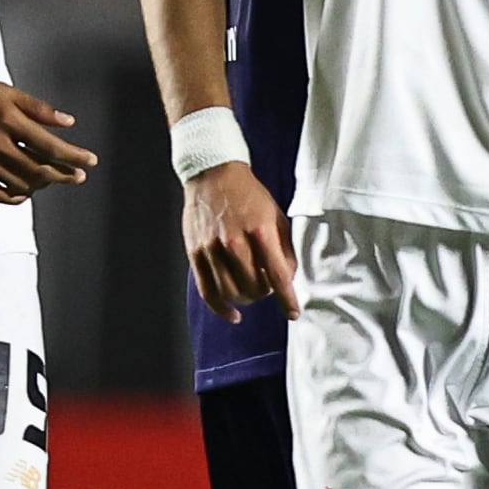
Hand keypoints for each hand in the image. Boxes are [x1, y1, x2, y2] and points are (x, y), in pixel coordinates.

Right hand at [0, 68, 97, 203]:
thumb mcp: (3, 90)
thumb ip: (37, 108)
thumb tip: (68, 122)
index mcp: (7, 119)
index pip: (51, 146)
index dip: (74, 157)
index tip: (90, 162)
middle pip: (39, 170)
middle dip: (64, 175)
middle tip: (78, 176)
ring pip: (20, 185)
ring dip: (41, 185)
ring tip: (51, 179)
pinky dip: (15, 196)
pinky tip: (24, 192)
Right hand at [182, 162, 300, 323]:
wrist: (214, 173)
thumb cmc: (249, 195)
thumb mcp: (276, 215)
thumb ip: (284, 247)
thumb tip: (288, 278)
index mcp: (260, 230)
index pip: (277, 275)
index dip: (287, 299)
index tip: (293, 313)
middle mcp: (235, 242)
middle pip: (254, 288)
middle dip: (266, 293)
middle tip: (268, 285)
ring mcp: (212, 249)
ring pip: (232, 293)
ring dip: (246, 300)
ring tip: (252, 292)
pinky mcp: (195, 254)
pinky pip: (208, 292)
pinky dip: (222, 309)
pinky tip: (233, 314)